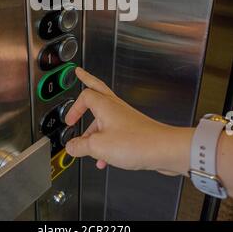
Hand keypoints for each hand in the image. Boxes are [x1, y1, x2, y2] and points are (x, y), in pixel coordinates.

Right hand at [65, 67, 193, 174]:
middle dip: (87, 80)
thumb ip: (80, 146)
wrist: (164, 150)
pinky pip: (112, 131)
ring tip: (85, 143)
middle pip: (97, 88)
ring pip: (104, 116)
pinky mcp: (133, 129)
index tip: (69, 121)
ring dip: (93, 128)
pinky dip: (104, 142)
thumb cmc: (137, 142)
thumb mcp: (99, 147)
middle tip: (80, 73)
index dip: (74, 108)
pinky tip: (103, 158)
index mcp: (105, 105)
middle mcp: (115, 107)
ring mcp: (125, 117)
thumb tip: (71, 146)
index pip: (84, 96)